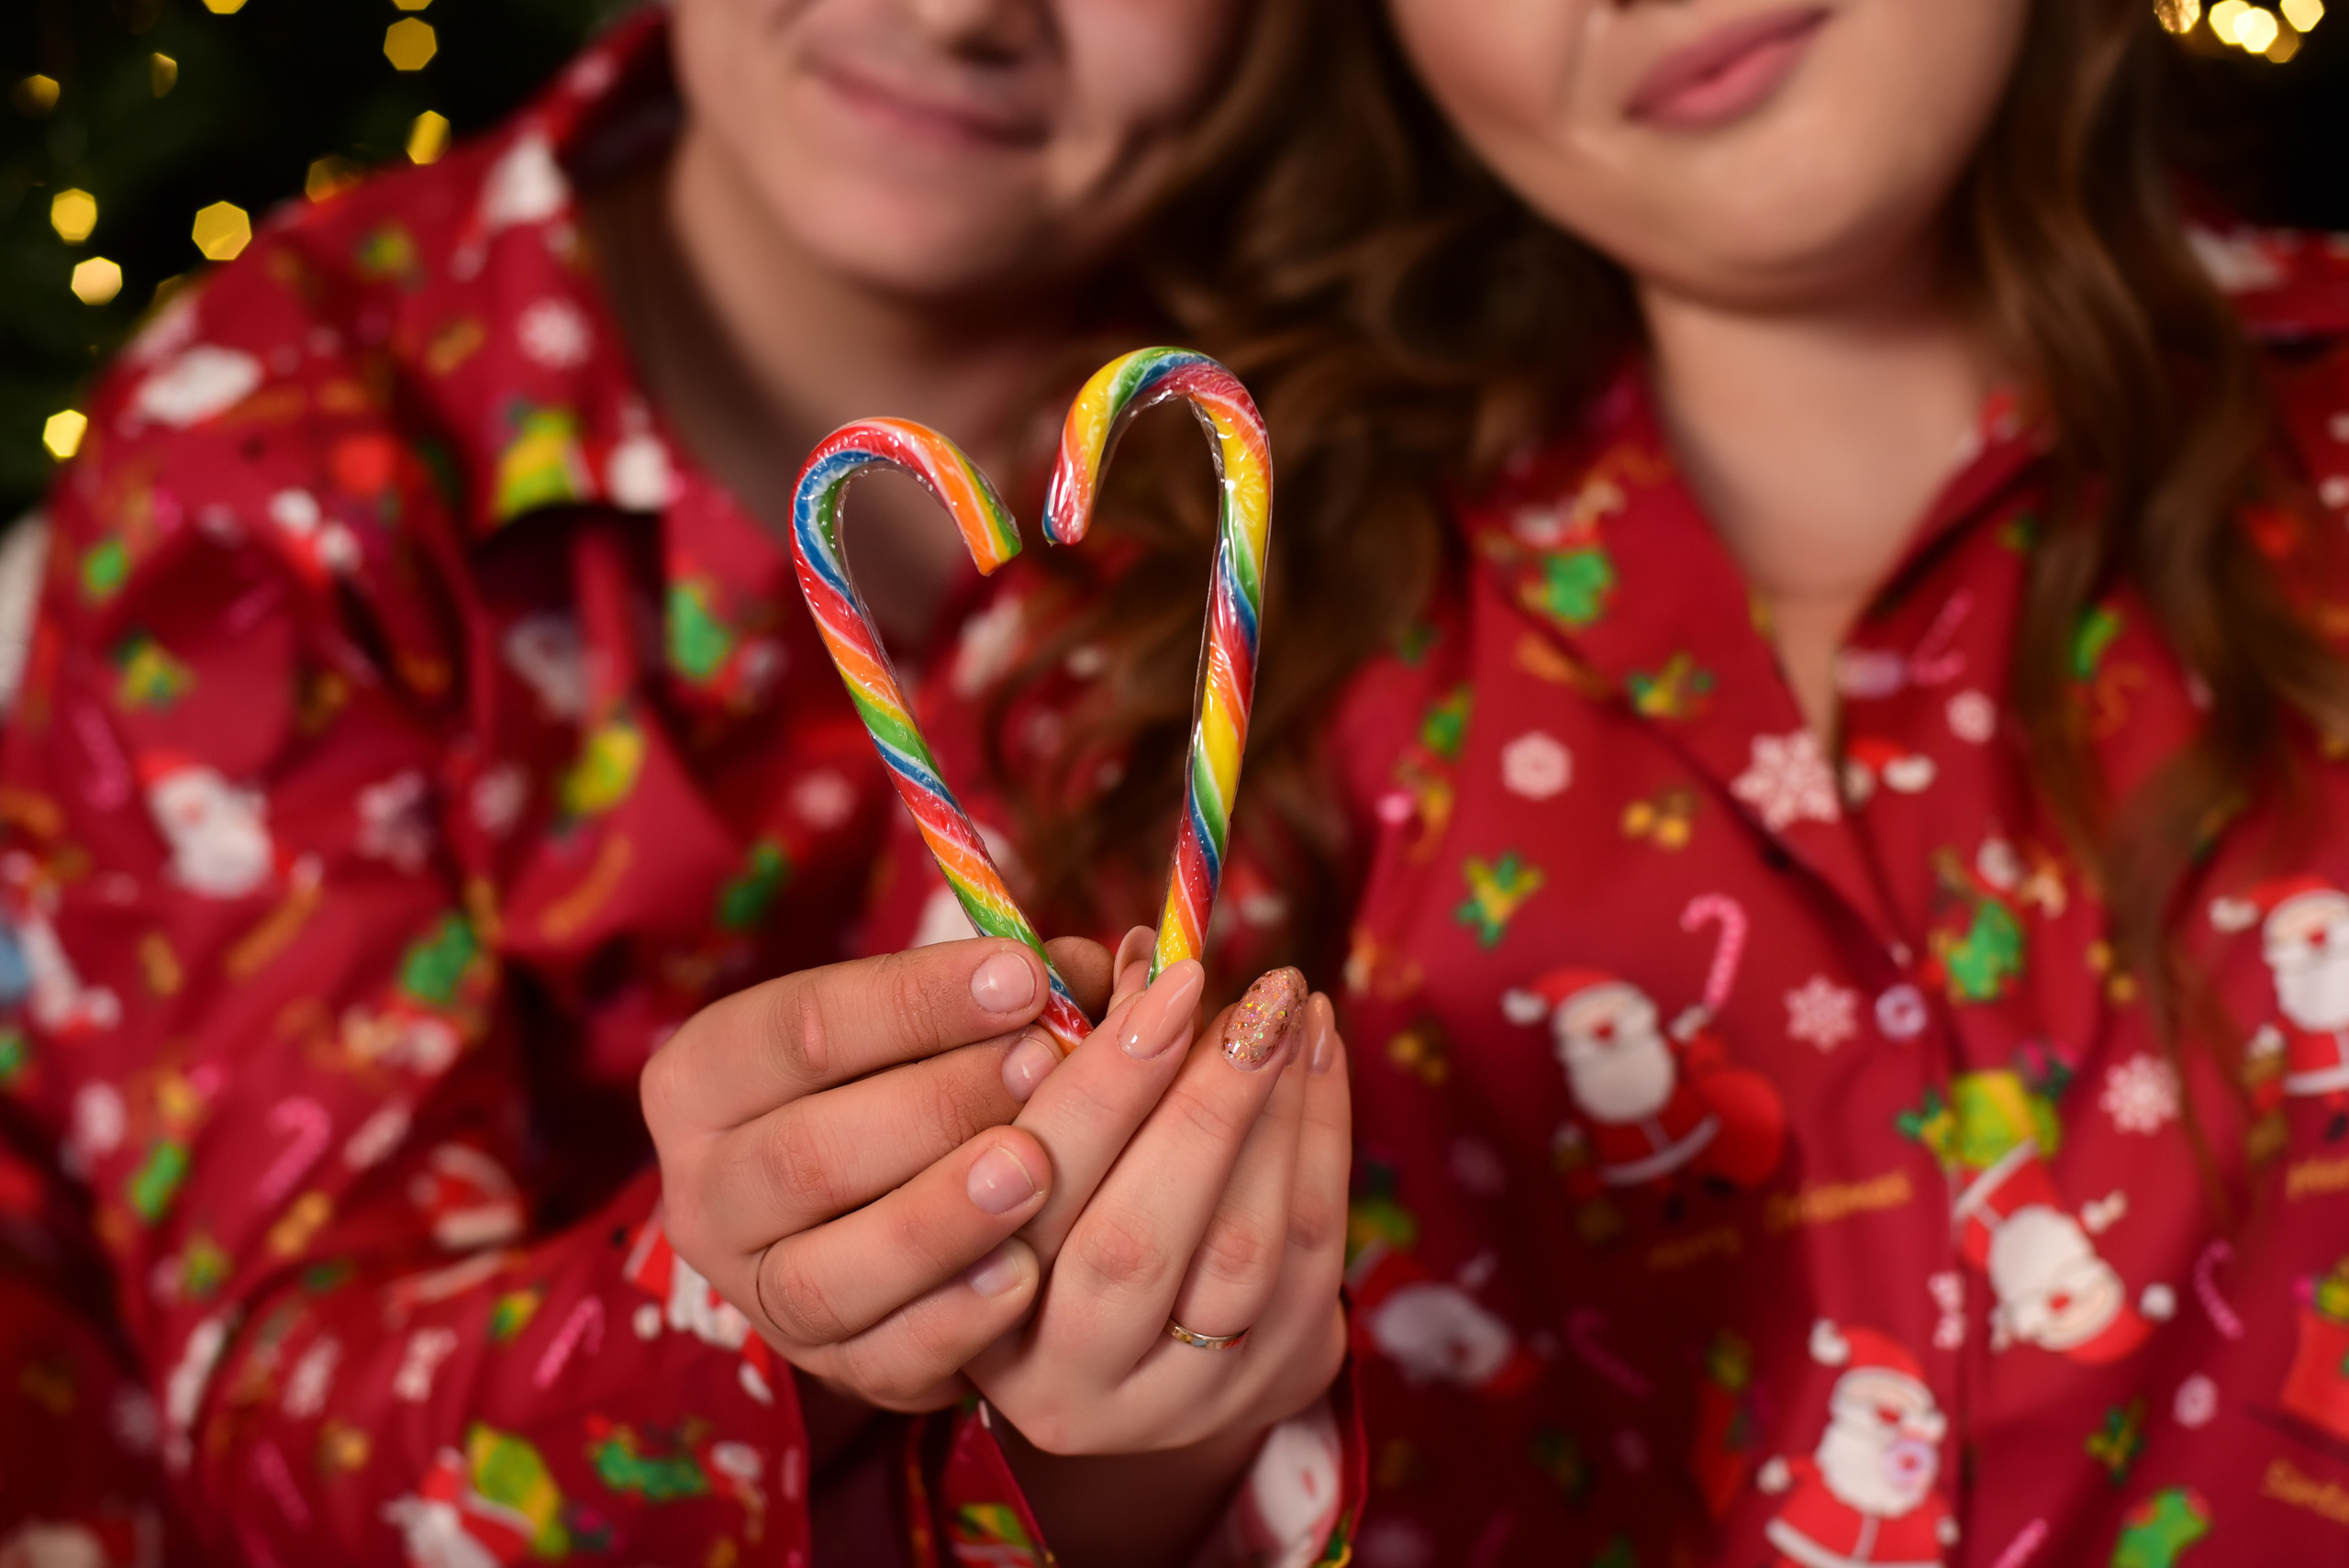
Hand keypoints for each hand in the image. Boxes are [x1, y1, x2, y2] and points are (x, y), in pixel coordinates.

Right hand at [640, 935, 1111, 1413]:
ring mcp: (755, 1294)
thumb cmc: (909, 1084)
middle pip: (808, 1153)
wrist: (880, 1217)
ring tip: (1035, 1168)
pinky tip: (1027, 1276)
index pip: (800, 1029)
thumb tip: (1092, 972)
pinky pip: (880, 1360)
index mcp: (704, 1077)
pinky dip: (953, 1323)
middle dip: (937, 1104)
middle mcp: (704, 1192)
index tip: (1024, 976)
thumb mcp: (930, 1026)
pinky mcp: (823, 1369)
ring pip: (826, 1273)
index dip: (914, 1002)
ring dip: (938, 1220)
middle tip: (1044, 1063)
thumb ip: (1007, 994)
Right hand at [974, 936, 1351, 1464]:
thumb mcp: (1029, 1143)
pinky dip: (1324, 1131)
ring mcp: (1180, 1400)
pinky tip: (1317, 1043)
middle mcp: (1065, 1383)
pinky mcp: (1275, 1381)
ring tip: (1284, 1003)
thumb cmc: (1064, 1202)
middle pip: (1136, 1242)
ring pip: (1241, 1249)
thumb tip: (1139, 957)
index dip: (1097, 1088)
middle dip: (1198, 1102)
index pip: (1036, 1201)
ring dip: (1272, 1108)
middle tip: (1238, 988)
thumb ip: (1063, 1062)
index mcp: (973, 1317)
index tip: (1156, 982)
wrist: (1144, 1348)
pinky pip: (1317, 1249)